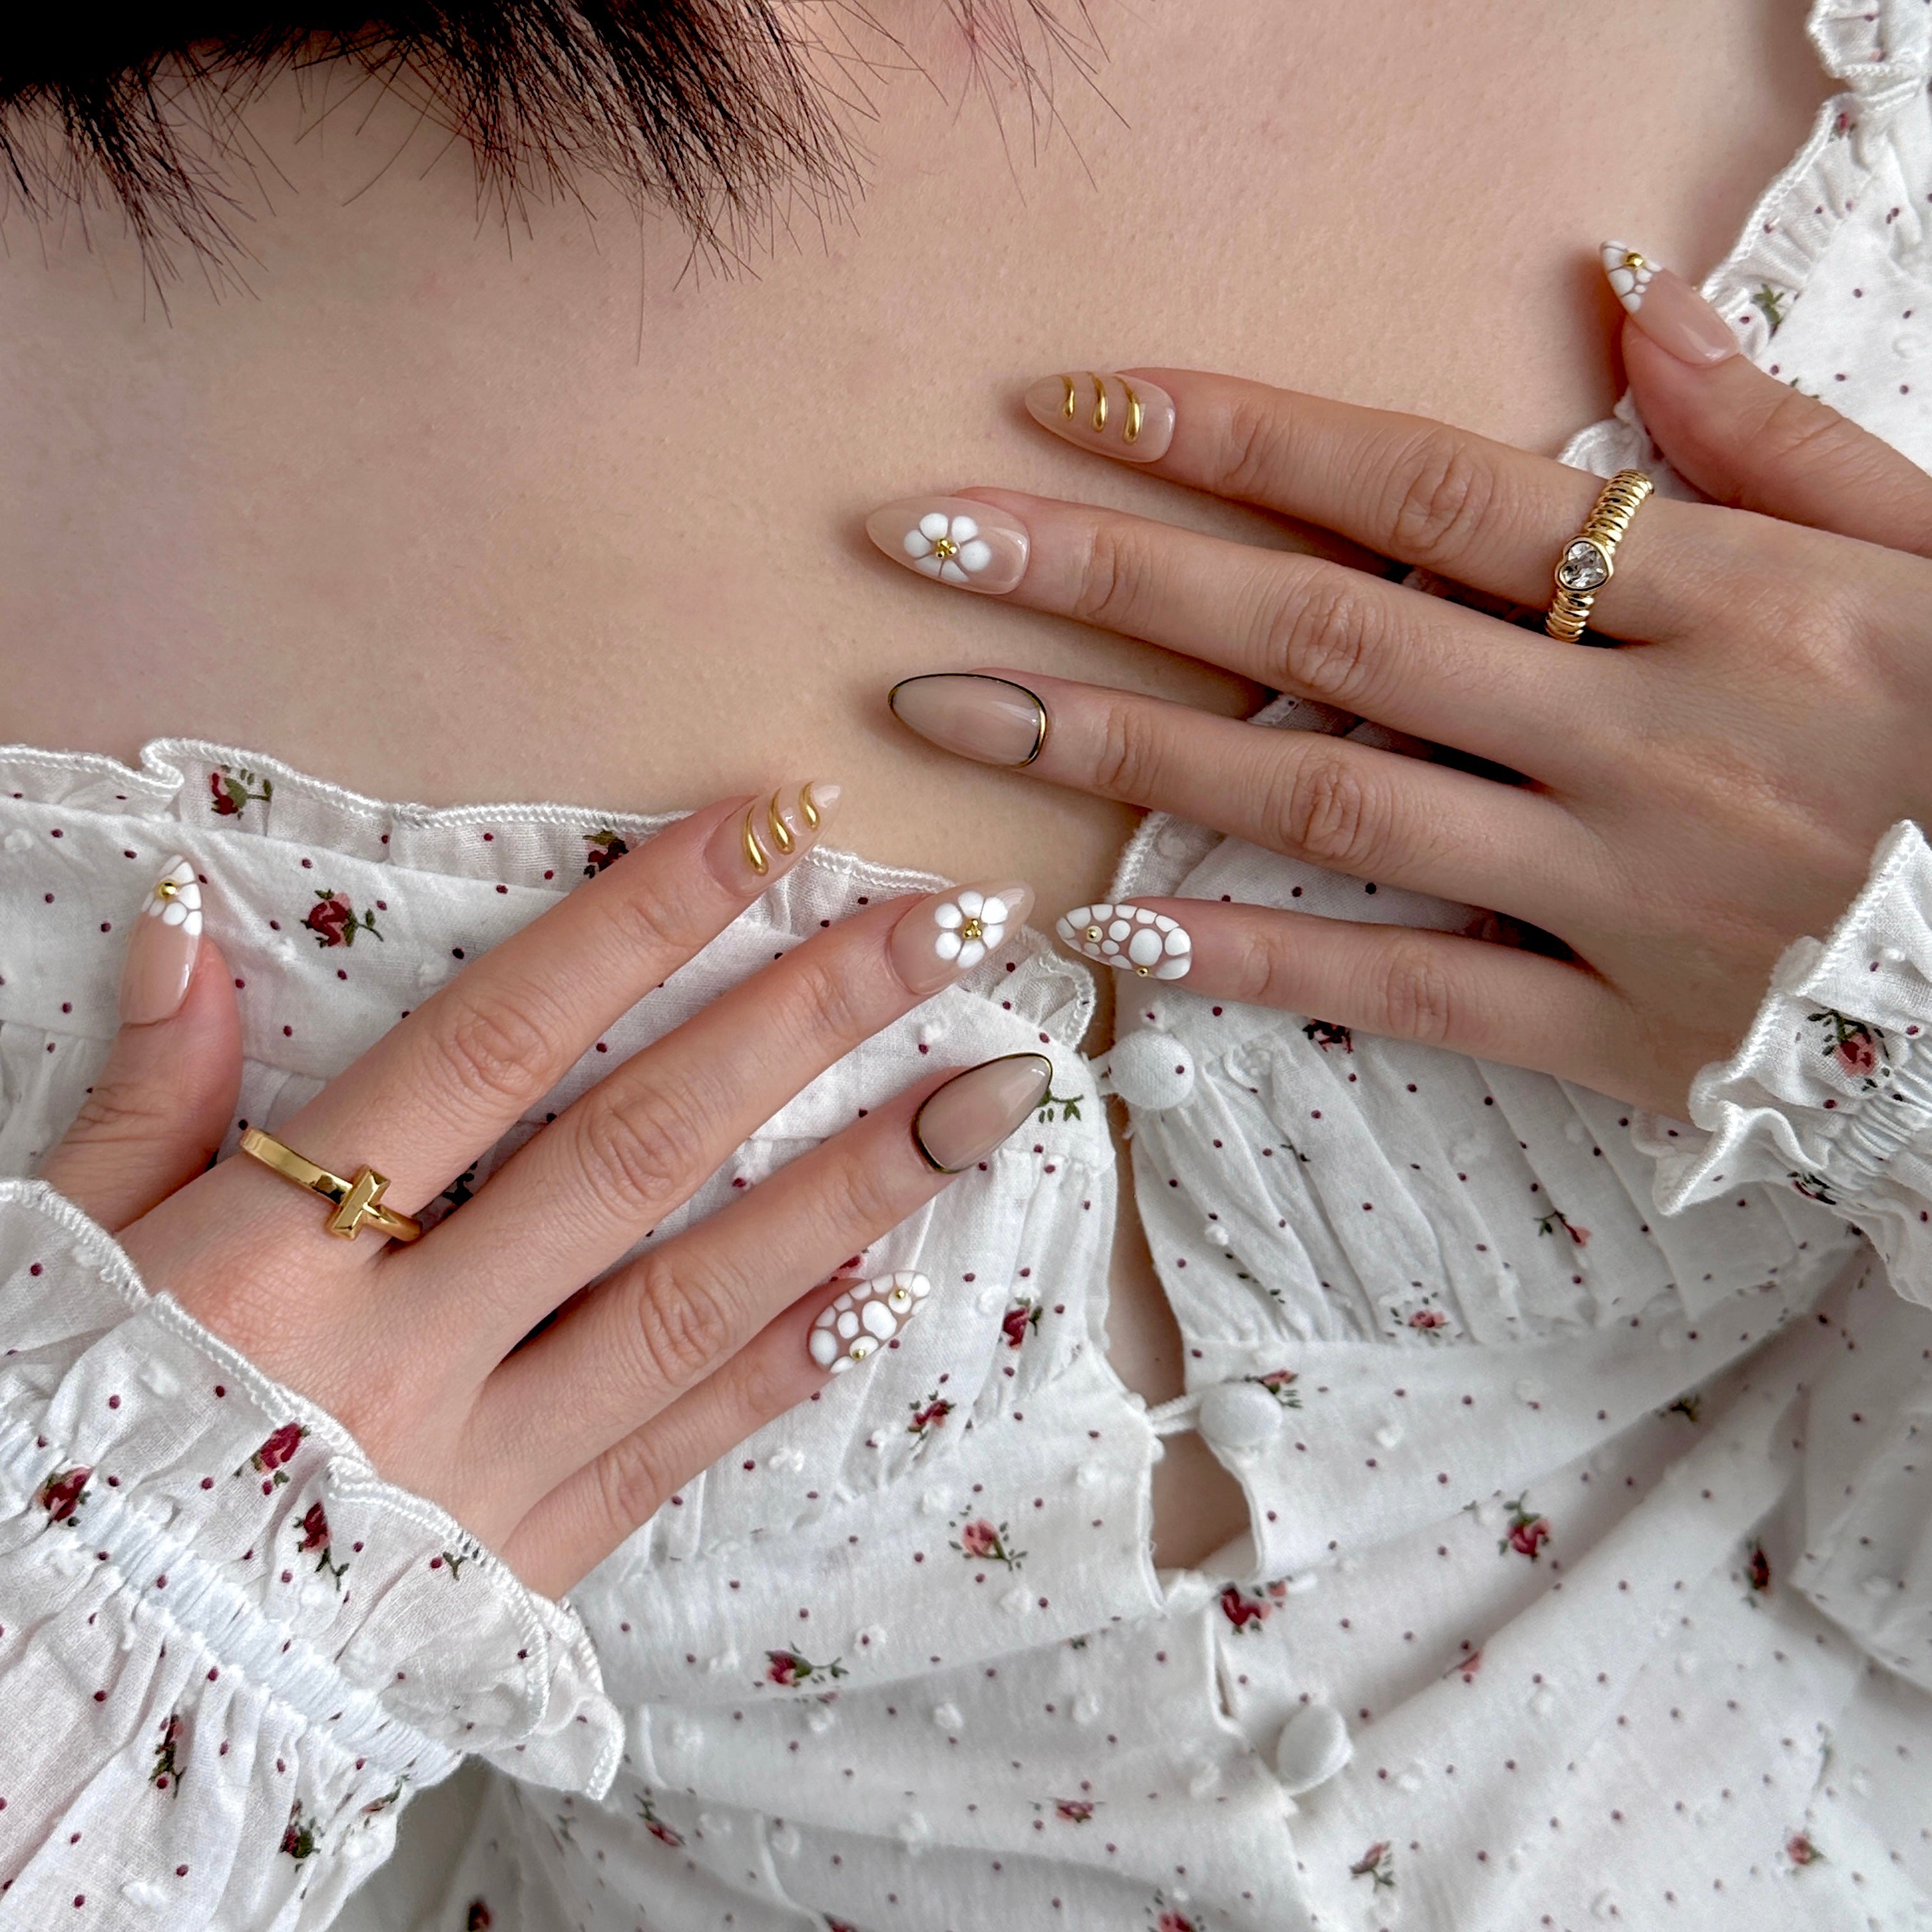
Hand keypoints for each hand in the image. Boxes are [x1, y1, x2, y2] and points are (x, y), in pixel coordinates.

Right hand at [38, 793, 1045, 1594]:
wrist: (73, 1696)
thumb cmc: (74, 1435)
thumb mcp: (74, 1252)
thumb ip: (151, 1094)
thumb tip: (187, 915)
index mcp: (280, 1249)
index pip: (497, 1040)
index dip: (643, 919)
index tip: (771, 825)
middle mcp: (403, 1344)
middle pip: (638, 1148)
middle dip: (805, 1022)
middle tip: (951, 928)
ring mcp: (482, 1461)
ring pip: (694, 1297)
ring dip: (856, 1185)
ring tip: (985, 1095)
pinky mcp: (528, 1556)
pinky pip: (679, 1445)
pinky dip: (787, 1360)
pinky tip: (892, 1282)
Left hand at [867, 249, 1931, 1113]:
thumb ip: (1766, 428)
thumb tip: (1623, 294)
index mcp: (1720, 593)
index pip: (1426, 490)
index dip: (1238, 439)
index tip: (1071, 403)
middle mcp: (1645, 735)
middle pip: (1327, 635)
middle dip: (1108, 578)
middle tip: (923, 542)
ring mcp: (1619, 893)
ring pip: (1330, 809)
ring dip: (1123, 755)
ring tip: (950, 713)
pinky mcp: (1616, 1033)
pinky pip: (1404, 992)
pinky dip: (1255, 959)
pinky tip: (1107, 931)